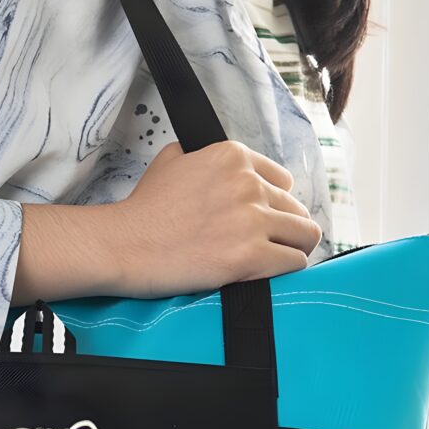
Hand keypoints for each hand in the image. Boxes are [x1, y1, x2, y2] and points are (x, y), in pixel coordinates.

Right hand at [12, 140, 321, 303]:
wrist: (124, 245)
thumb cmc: (143, 210)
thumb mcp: (169, 160)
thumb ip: (199, 156)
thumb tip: (209, 163)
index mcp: (233, 157)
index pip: (282, 180)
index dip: (274, 202)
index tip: (263, 219)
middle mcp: (248, 183)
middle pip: (295, 208)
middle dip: (284, 227)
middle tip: (268, 244)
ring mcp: (251, 220)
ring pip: (304, 234)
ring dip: (293, 247)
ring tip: (277, 259)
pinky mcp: (250, 256)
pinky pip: (294, 261)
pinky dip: (286, 269)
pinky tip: (270, 272)